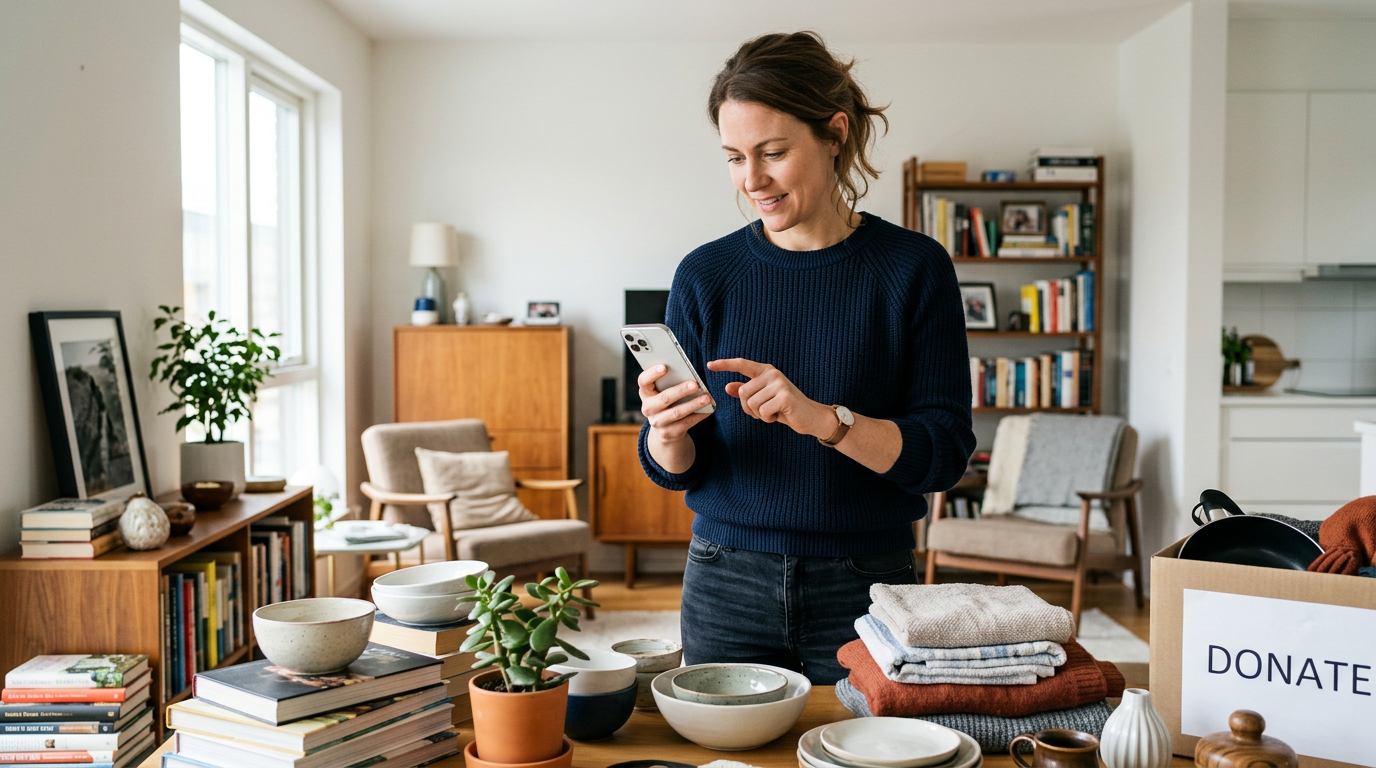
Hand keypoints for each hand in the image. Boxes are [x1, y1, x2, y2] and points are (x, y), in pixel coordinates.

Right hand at [638, 365, 712, 442]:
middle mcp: (648, 408)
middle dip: (680, 390)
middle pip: (664, 398)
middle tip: (695, 384)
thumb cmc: (668, 401)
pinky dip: (698, 416)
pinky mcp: (669, 433)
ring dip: (693, 404)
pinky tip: (708, 409)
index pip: (643, 381)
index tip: (665, 367)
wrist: (665, 429)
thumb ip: (670, 381)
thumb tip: (688, 372)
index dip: (652, 374)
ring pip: (676, 413)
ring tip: (706, 398)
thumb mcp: (663, 391)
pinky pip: (685, 423)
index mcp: (645, 393)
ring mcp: (657, 422)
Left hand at [707, 358, 833, 437]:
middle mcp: (772, 374)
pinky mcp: (784, 396)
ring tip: (773, 412)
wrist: (810, 416)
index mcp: (766, 371)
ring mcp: (779, 384)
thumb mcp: (764, 398)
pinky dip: (767, 418)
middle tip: (764, 411)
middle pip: (743, 392)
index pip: (742, 364)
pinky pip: (763, 411)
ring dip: (759, 414)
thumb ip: (747, 391)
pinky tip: (778, 416)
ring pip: (751, 403)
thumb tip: (728, 386)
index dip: (725, 364)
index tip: (709, 365)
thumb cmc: (785, 407)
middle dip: (749, 408)